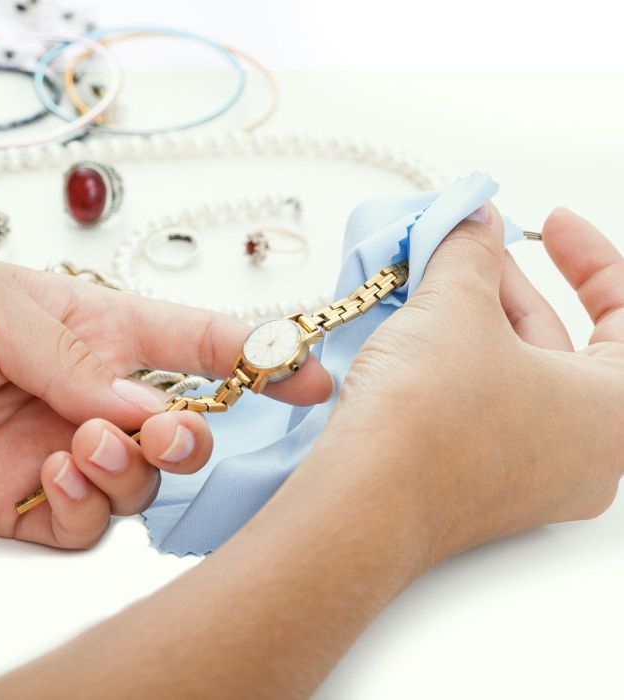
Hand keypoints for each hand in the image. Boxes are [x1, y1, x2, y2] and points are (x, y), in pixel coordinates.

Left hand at [0, 258, 331, 548]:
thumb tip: (146, 403)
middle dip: (194, 433)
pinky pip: (84, 522)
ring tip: (82, 442)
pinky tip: (52, 475)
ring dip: (132, 468)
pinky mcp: (18, 504)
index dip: (254, 356)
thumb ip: (76, 357)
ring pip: (139, 480)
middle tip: (168, 428)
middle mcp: (83, 394)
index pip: (192, 342)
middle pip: (180, 425)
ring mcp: (55, 451)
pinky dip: (86, 506)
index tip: (306, 371)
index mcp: (90, 330)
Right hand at [312, 206, 623, 562]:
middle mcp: (588, 454)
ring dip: (477, 323)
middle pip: (564, 344)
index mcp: (617, 411)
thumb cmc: (430, 417)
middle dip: (511, 287)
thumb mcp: (456, 307)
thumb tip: (474, 221)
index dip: (589, 256)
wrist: (362, 504)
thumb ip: (473, 251)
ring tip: (430, 285)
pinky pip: (486, 410)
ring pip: (517, 376)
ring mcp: (534, 478)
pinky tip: (416, 334)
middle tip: (468, 249)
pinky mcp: (483, 488)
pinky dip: (460, 365)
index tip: (551, 224)